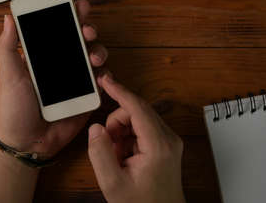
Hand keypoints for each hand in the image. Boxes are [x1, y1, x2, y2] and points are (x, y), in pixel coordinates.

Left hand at [0, 0, 107, 158]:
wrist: (27, 142)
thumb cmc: (13, 108)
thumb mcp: (8, 75)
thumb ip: (8, 47)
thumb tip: (8, 18)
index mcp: (45, 56)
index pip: (60, 29)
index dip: (71, 15)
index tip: (78, 6)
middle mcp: (63, 64)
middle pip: (82, 39)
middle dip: (89, 29)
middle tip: (87, 30)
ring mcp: (77, 80)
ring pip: (95, 57)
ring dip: (99, 50)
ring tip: (94, 55)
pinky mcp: (87, 97)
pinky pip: (102, 82)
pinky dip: (106, 75)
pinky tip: (101, 75)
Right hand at [88, 73, 185, 202]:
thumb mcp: (113, 184)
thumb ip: (100, 154)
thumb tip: (96, 128)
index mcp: (158, 145)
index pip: (137, 107)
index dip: (119, 91)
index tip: (106, 81)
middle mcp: (168, 138)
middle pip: (137, 111)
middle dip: (116, 123)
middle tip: (107, 145)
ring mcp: (169, 141)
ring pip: (138, 119)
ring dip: (121, 133)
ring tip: (117, 157)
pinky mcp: (165, 144)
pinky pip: (142, 129)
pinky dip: (128, 139)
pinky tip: (125, 157)